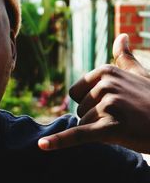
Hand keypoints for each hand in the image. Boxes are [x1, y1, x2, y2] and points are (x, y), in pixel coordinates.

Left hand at [38, 34, 149, 152]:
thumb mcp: (141, 74)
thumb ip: (125, 58)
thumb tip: (121, 36)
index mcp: (106, 71)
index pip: (76, 93)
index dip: (91, 103)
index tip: (114, 104)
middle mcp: (106, 85)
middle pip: (80, 109)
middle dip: (97, 117)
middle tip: (125, 117)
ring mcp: (109, 105)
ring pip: (84, 124)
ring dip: (102, 130)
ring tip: (127, 125)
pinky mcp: (111, 128)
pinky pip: (79, 135)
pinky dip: (59, 142)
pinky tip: (42, 146)